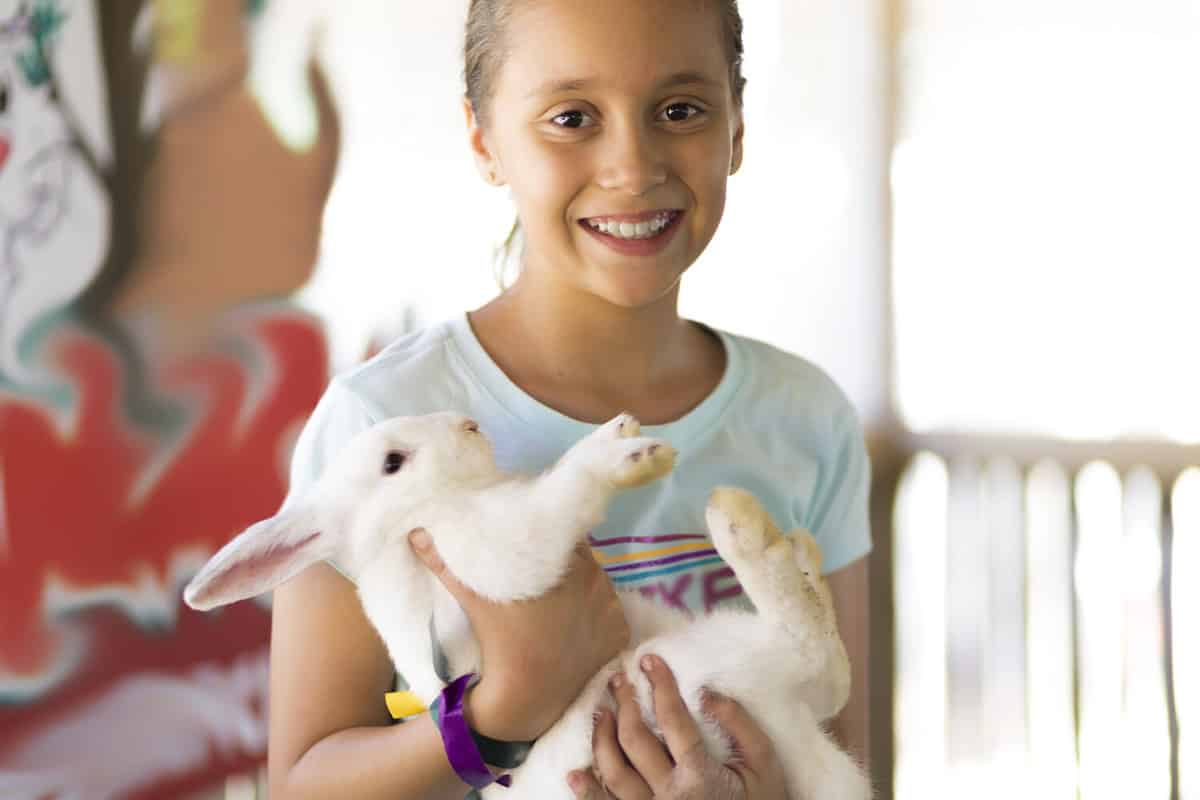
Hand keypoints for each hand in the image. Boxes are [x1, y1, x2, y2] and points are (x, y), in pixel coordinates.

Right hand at [409, 531, 628, 741]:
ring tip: (555, 597)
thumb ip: (447, 563)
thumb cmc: (501, 645)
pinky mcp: (618, 637)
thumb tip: (417, 533)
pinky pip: (610, 616)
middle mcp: (600, 582)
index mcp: (571, 564)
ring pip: (597, 586)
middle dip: (563, 562)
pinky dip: (596, 617)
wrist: (523, 702)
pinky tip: (575, 623)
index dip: (549, 537)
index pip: (565, 536)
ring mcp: (612, 611)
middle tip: (538, 569)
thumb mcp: (475, 600)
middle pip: (583, 560)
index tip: (533, 542)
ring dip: (581, 587)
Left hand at [568, 655, 788, 799]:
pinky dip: (589, 792)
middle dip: (624, 703)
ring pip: (614, 773)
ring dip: (601, 738)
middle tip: (618, 679)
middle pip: (634, 740)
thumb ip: (740, 725)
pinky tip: (575, 773)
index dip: (660, 684)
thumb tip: (706, 693)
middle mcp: (670, 795)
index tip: (650, 660)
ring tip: (600, 712)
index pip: (672, 718)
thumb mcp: (765, 765)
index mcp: (701, 775)